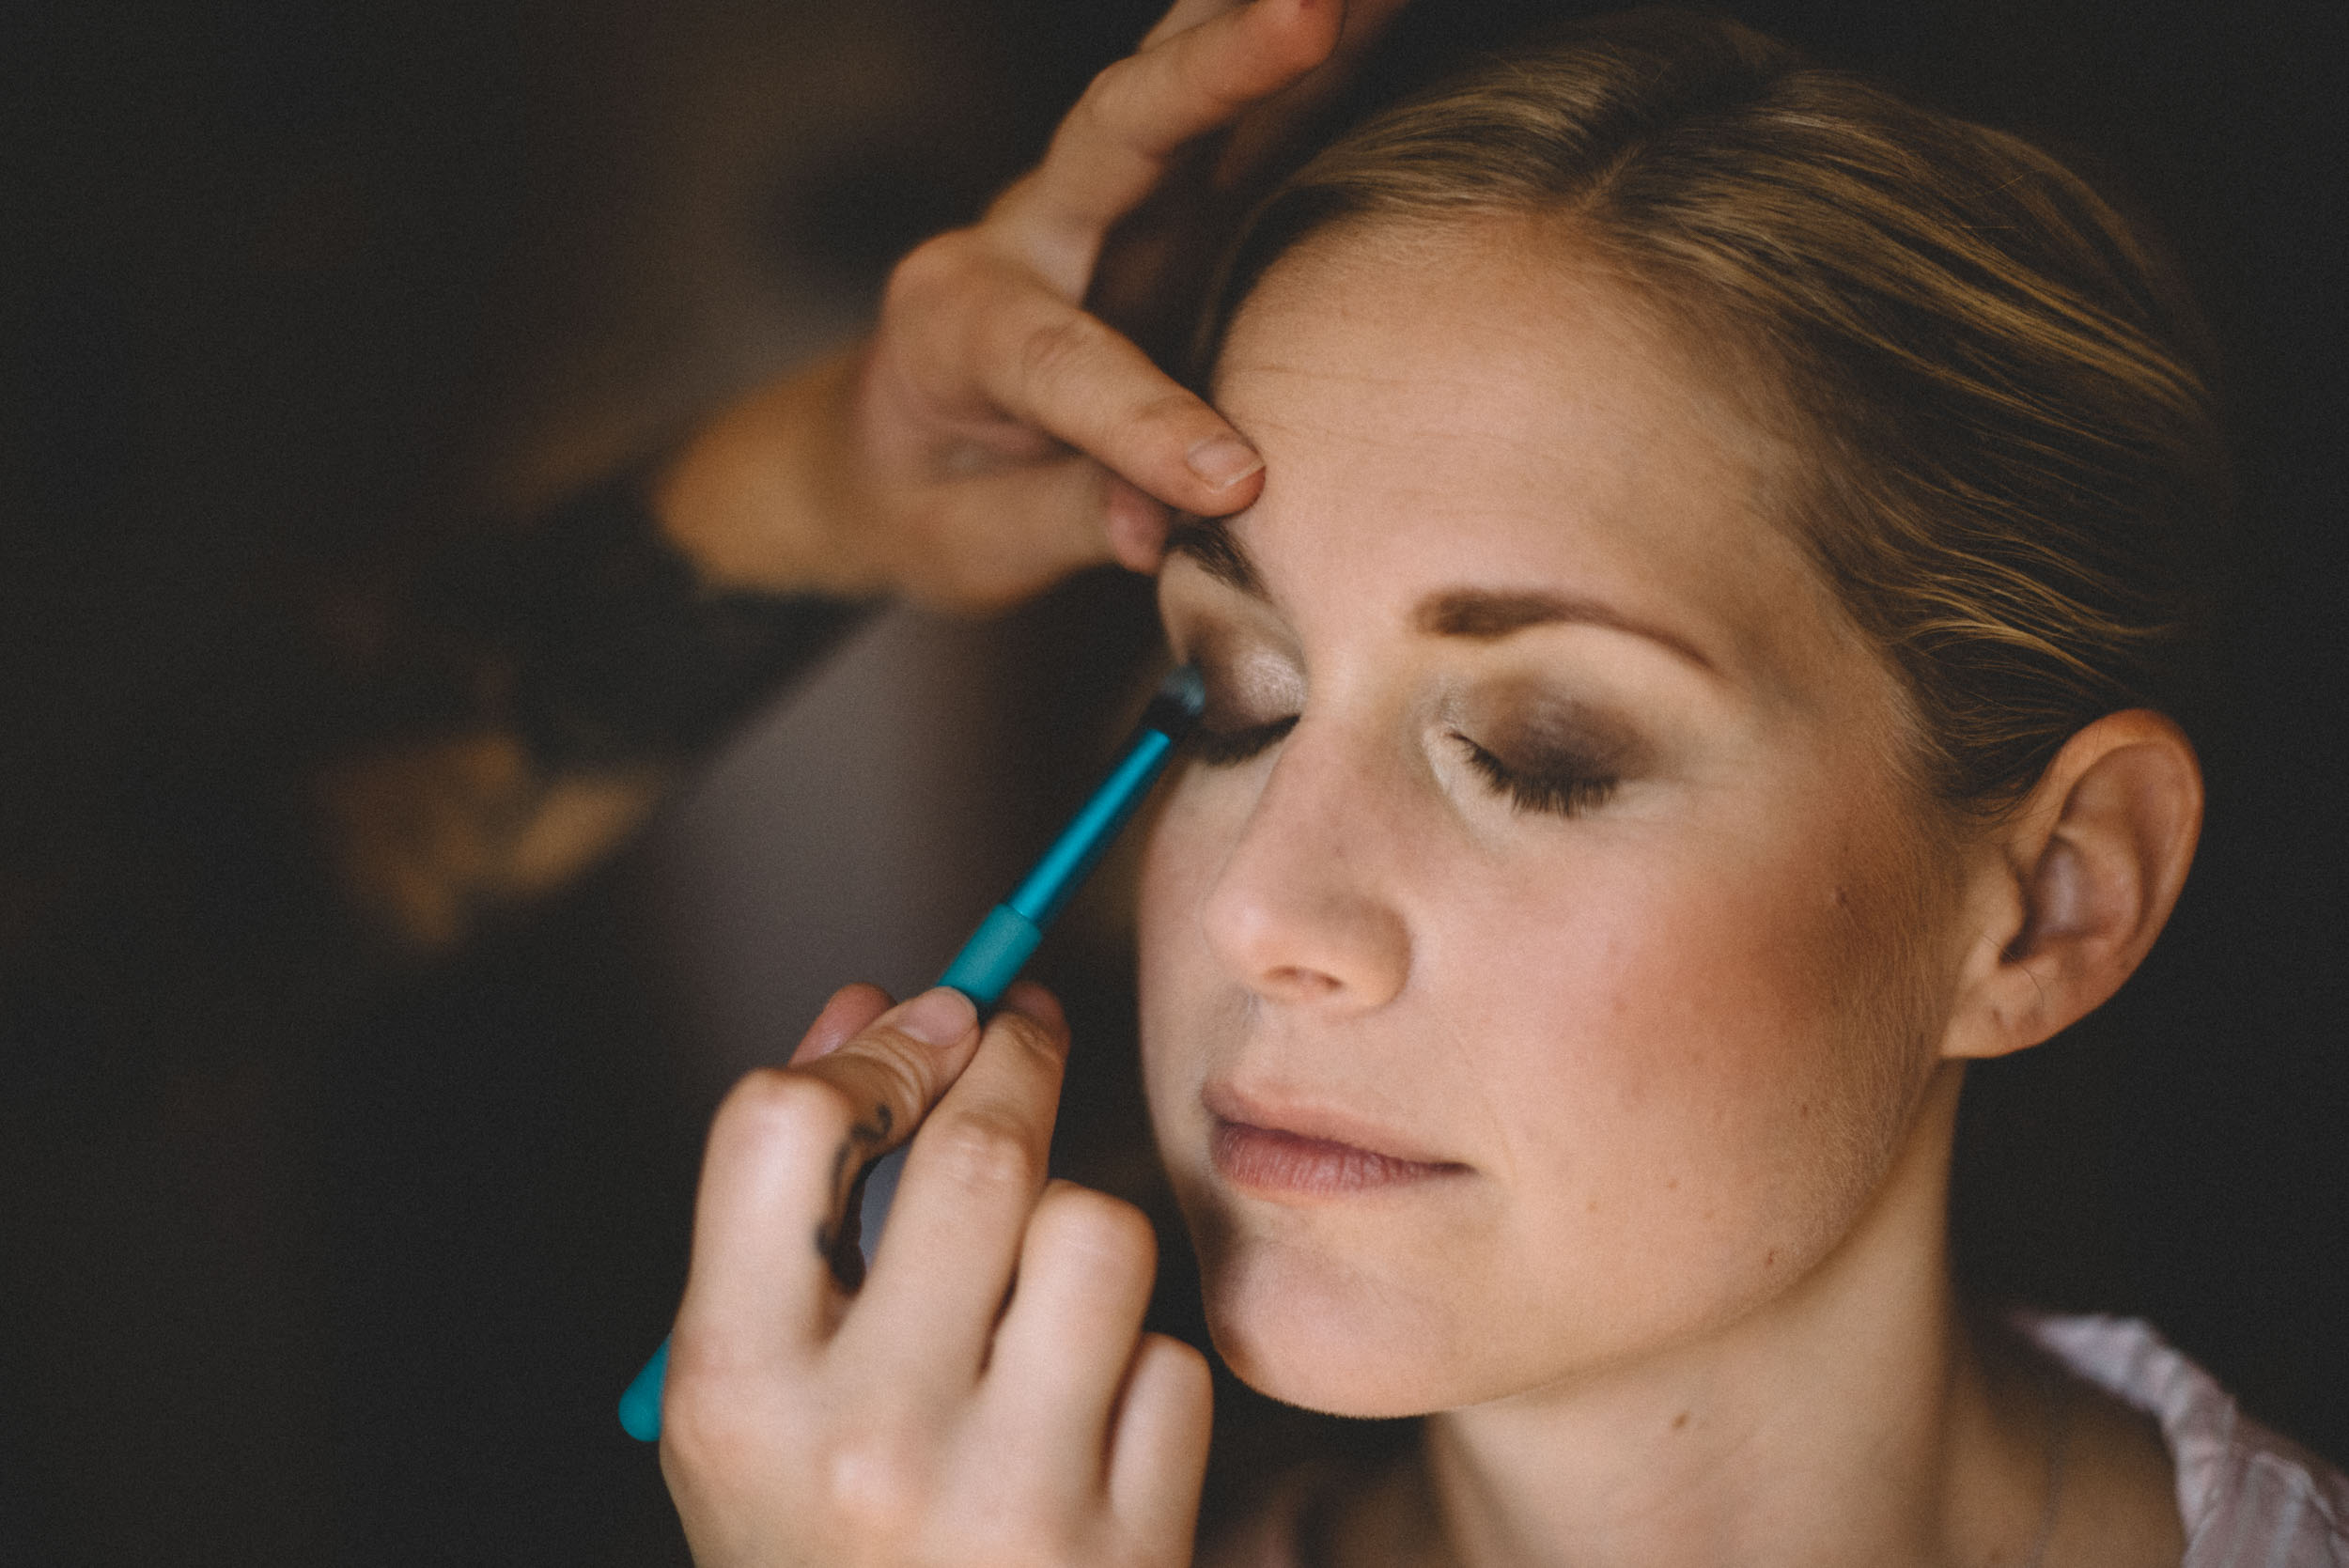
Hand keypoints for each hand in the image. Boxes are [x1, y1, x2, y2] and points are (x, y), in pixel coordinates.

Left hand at [656, 0, 1400, 610]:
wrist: (887, 447)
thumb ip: (1065, 520)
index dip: (1143, 420)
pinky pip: (1248, 116)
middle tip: (1305, 9)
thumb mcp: (965, 545)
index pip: (1056, 356)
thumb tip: (1168, 525)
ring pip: (1181, 88)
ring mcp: (1102, 204)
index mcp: (955, 323)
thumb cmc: (925, 500)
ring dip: (1259, 22)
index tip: (1237, 483)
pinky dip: (1313, 57)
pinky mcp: (1168, 205)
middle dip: (1211, 71)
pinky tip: (1372, 6)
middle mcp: (1027, 230)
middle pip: (1118, 132)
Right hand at [659, 982, 1210, 1567]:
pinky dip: (1136, 1373)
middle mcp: (864, 1444)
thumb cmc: (818, 1547)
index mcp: (736, 1393)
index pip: (782, 1127)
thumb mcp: (754, 1406)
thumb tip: (868, 1004)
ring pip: (1100, 1232)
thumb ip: (786, 1207)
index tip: (931, 1019)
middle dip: (1017, 1057)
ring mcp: (1007, 1503)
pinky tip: (1085, 1437)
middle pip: (979, 1152)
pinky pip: (1170, 1361)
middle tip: (1027, 1031)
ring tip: (1038, 1297)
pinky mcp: (1129, 1550)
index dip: (873, 1046)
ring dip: (1080, 1233)